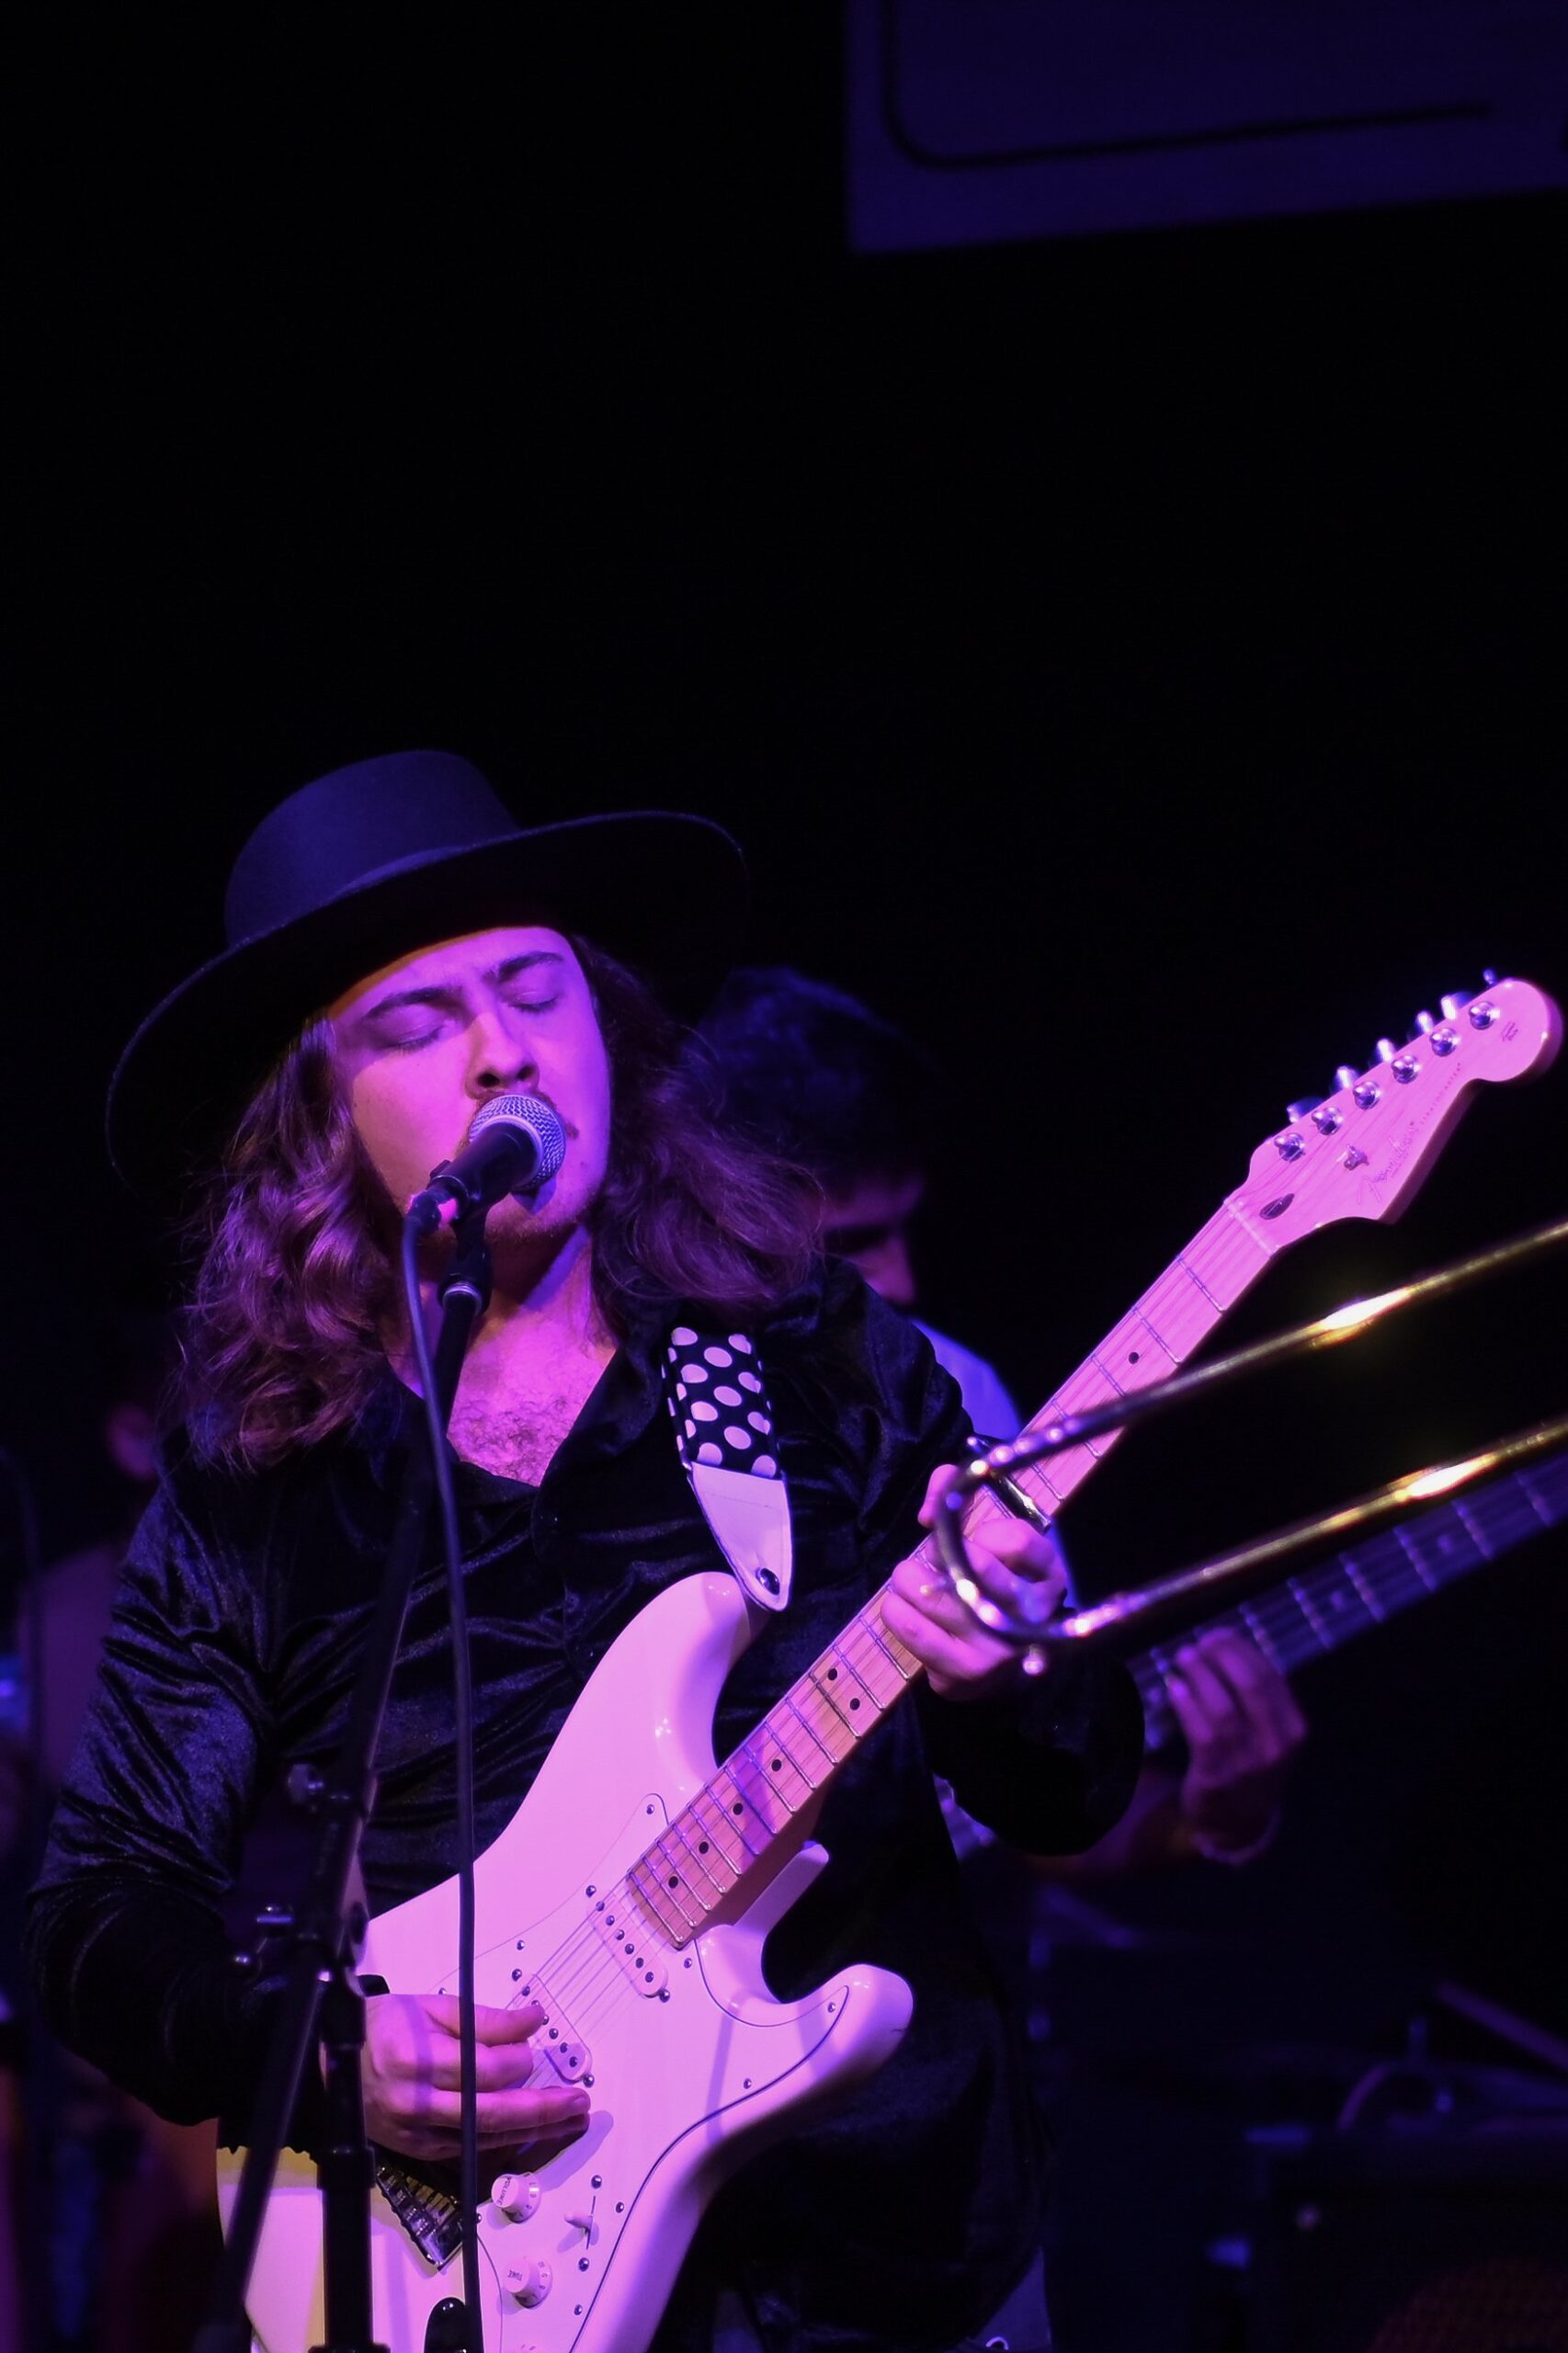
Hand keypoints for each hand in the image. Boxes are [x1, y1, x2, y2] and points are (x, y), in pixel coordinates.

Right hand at [361, 1994, 590, 2163]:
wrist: (334, 2065)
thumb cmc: (385, 2027)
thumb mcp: (432, 2007)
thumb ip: (485, 2019)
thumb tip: (534, 2021)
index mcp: (418, 2060)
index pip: (484, 2069)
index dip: (518, 2058)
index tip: (537, 2041)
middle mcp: (418, 2104)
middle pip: (493, 2113)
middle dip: (542, 2109)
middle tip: (579, 2101)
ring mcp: (419, 2135)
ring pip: (487, 2138)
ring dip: (535, 2131)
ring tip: (571, 2119)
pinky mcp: (420, 2152)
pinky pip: (472, 2149)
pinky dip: (506, 2141)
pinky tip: (533, 2133)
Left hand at [882, 1466, 1068, 1700]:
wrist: (996, 1665)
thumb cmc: (989, 1585)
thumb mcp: (993, 1535)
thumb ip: (954, 1491)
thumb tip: (928, 1515)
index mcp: (1048, 1578)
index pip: (1016, 1540)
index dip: (981, 1532)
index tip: (971, 1539)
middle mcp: (1029, 1617)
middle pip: (972, 1567)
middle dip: (939, 1553)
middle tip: (930, 1558)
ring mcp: (997, 1650)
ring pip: (932, 1594)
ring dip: (908, 1579)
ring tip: (912, 1581)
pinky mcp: (963, 1673)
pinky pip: (910, 1627)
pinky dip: (895, 1608)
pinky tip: (903, 1606)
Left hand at [1168, 1631, 1305, 1858]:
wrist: (1236, 1822)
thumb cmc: (1251, 1762)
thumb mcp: (1270, 1733)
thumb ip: (1258, 1694)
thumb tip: (1226, 1642)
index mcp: (1294, 1729)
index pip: (1271, 1677)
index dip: (1243, 1650)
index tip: (1221, 1634)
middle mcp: (1276, 1748)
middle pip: (1251, 1688)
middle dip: (1223, 1658)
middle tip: (1201, 1643)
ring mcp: (1247, 1766)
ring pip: (1224, 1710)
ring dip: (1201, 1676)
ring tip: (1185, 1658)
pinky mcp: (1216, 1779)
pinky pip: (1202, 1735)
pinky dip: (1187, 1706)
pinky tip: (1175, 1687)